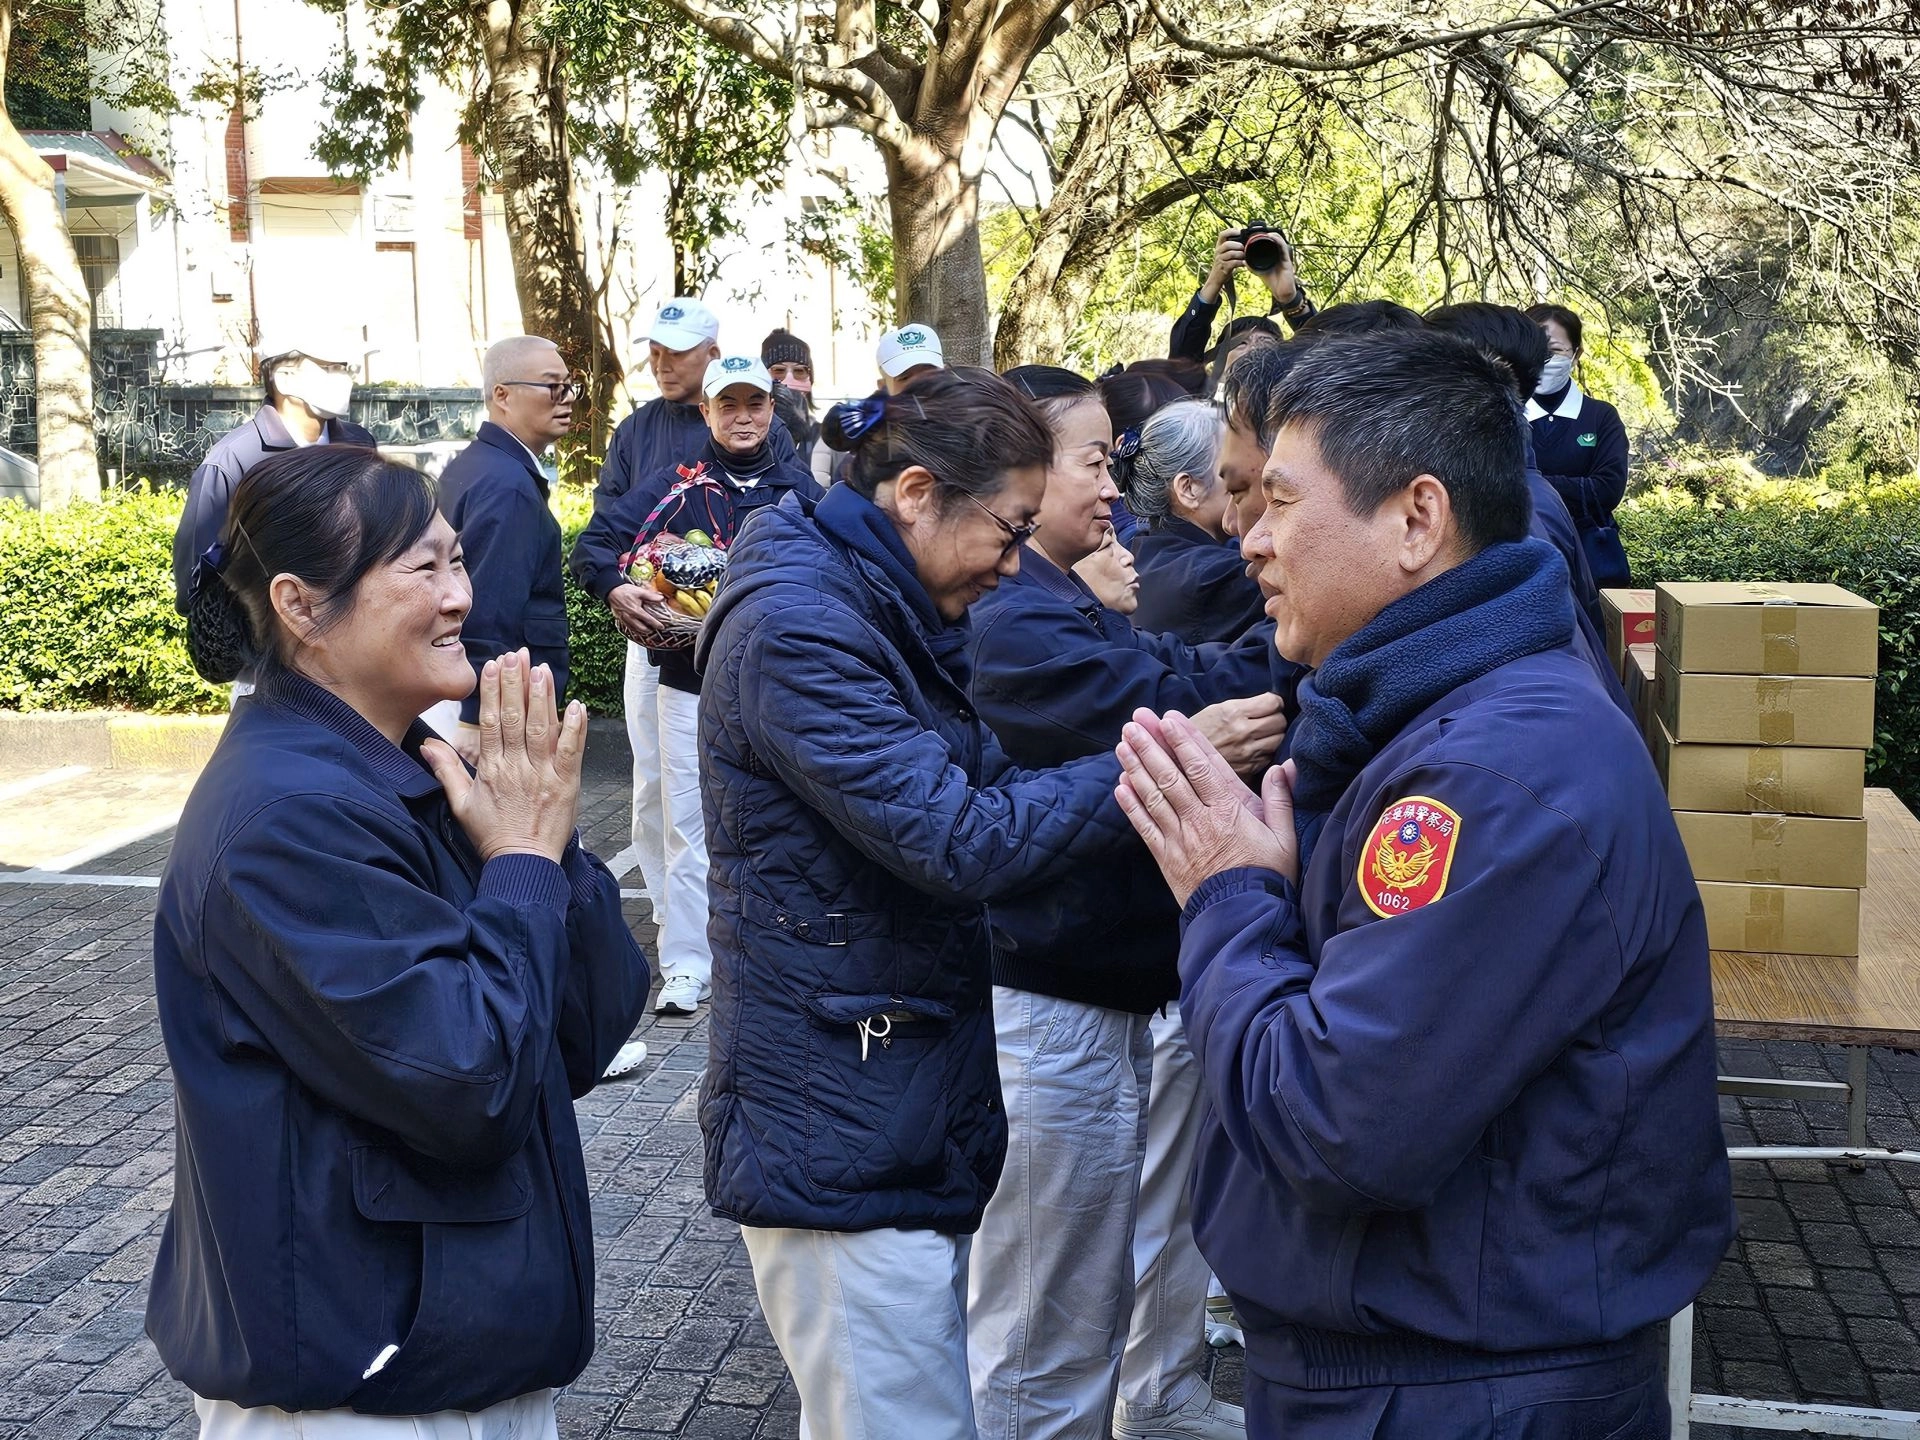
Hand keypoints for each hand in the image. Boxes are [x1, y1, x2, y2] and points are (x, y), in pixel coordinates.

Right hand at [421, 650, 584, 863]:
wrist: (521, 865)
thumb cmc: (492, 836)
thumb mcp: (460, 804)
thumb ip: (446, 770)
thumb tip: (427, 745)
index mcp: (491, 769)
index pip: (491, 722)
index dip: (493, 691)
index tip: (493, 665)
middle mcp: (516, 767)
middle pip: (516, 718)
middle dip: (516, 683)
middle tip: (517, 655)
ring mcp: (543, 775)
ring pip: (542, 729)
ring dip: (542, 697)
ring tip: (542, 669)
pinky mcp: (566, 784)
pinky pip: (572, 751)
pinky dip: (576, 728)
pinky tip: (577, 705)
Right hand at [609, 582, 674, 641]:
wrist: (611, 591)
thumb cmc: (624, 591)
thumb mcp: (639, 591)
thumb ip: (651, 596)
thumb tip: (661, 598)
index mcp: (636, 611)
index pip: (649, 620)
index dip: (656, 624)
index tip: (662, 627)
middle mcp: (630, 617)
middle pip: (642, 629)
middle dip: (650, 630)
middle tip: (655, 629)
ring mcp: (624, 619)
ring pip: (635, 630)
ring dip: (642, 631)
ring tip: (648, 630)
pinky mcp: (620, 619)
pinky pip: (629, 628)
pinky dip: (635, 630)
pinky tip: (638, 628)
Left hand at [1115, 708, 1297, 905]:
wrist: (1244, 918)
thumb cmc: (1268, 876)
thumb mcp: (1285, 838)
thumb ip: (1281, 800)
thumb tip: (1284, 767)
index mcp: (1230, 810)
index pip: (1203, 766)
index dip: (1184, 740)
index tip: (1169, 718)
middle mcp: (1201, 819)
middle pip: (1171, 775)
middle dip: (1151, 745)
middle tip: (1134, 722)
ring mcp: (1181, 838)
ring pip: (1154, 796)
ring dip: (1136, 768)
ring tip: (1122, 744)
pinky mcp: (1166, 858)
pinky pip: (1145, 827)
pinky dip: (1131, 806)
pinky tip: (1120, 786)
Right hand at [1191, 693, 1288, 778]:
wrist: (1178, 760)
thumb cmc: (1197, 732)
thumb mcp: (1214, 710)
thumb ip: (1243, 707)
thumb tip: (1271, 702)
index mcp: (1233, 712)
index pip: (1273, 702)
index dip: (1274, 702)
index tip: (1269, 705)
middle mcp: (1243, 732)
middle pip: (1279, 722)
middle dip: (1275, 719)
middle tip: (1265, 721)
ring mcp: (1247, 753)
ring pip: (1278, 741)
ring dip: (1272, 737)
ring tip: (1260, 736)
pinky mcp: (1248, 769)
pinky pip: (1268, 758)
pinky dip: (1265, 753)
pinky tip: (1254, 750)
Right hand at [1200, 227, 1246, 302]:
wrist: (1216, 279)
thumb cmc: (1223, 264)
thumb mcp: (1224, 253)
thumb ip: (1232, 246)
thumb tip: (1245, 240)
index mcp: (1219, 246)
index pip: (1222, 234)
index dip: (1230, 231)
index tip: (1239, 232)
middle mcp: (1218, 252)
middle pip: (1227, 244)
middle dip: (1238, 245)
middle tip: (1243, 248)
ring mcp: (1220, 260)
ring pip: (1231, 254)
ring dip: (1240, 254)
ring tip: (1244, 256)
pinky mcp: (1224, 268)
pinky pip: (1233, 263)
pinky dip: (1240, 263)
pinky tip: (1244, 263)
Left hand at [1258, 233, 1299, 306]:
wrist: (1281, 291)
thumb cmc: (1273, 282)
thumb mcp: (1260, 272)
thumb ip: (1253, 267)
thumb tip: (1244, 261)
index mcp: (1273, 256)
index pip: (1269, 244)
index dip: (1264, 238)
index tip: (1255, 235)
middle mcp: (1279, 254)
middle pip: (1275, 240)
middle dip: (1268, 234)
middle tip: (1259, 231)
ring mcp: (1283, 256)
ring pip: (1279, 241)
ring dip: (1273, 235)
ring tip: (1266, 232)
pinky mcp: (1287, 259)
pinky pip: (1283, 247)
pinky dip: (1277, 240)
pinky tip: (1272, 236)